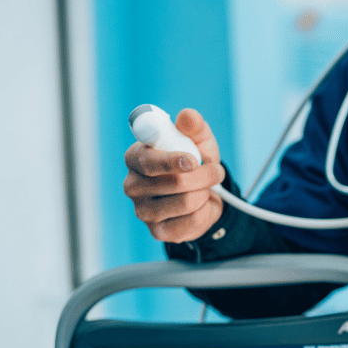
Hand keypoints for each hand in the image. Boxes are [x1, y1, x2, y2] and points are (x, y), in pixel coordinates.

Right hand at [123, 108, 225, 242]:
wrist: (205, 193)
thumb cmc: (195, 161)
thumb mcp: (198, 139)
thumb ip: (193, 125)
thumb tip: (187, 116)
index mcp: (136, 157)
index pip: (147, 160)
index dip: (171, 161)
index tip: (193, 161)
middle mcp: (132, 185)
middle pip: (175, 182)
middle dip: (205, 175)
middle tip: (216, 171)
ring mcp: (142, 211)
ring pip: (186, 202)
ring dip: (206, 192)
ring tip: (206, 187)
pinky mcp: (157, 231)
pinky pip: (191, 221)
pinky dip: (205, 211)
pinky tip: (201, 205)